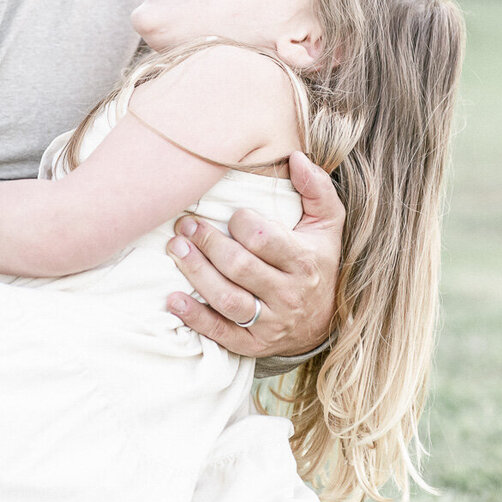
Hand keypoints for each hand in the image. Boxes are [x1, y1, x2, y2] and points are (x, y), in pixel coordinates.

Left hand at [165, 152, 343, 357]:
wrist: (325, 322)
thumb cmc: (318, 262)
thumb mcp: (328, 225)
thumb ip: (317, 189)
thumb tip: (297, 157)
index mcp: (304, 262)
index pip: (265, 240)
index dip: (241, 223)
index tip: (231, 215)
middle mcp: (289, 294)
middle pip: (240, 268)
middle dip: (208, 243)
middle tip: (185, 226)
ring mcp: (270, 323)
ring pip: (227, 299)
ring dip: (196, 273)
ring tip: (176, 250)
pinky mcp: (252, 344)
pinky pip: (221, 333)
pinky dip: (194, 318)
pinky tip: (173, 299)